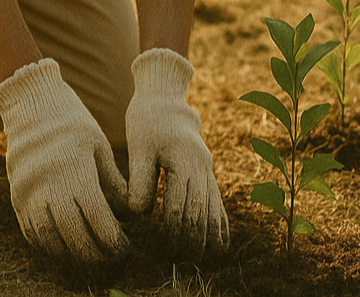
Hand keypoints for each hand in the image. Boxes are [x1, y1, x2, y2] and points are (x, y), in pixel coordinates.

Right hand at [0, 59, 130, 264]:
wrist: (30, 107)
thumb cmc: (72, 124)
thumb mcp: (99, 147)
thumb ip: (114, 183)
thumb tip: (131, 216)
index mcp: (75, 171)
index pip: (97, 219)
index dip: (113, 240)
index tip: (124, 248)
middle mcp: (48, 186)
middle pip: (74, 236)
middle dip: (94, 255)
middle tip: (109, 261)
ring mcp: (28, 194)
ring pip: (50, 240)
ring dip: (70, 255)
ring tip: (88, 259)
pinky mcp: (16, 198)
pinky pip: (32, 233)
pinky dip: (49, 246)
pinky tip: (65, 248)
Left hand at [124, 49, 228, 256]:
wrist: (165, 100)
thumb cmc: (147, 123)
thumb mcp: (139, 147)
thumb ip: (140, 179)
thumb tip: (140, 213)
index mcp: (183, 159)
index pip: (181, 202)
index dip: (174, 226)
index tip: (167, 244)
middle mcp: (200, 166)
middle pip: (201, 209)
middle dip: (193, 235)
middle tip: (184, 258)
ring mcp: (206, 169)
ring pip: (213, 206)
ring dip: (210, 233)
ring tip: (206, 256)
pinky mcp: (205, 173)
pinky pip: (217, 200)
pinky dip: (219, 222)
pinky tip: (220, 241)